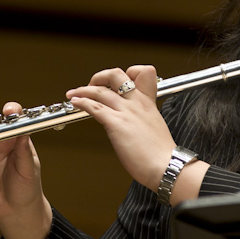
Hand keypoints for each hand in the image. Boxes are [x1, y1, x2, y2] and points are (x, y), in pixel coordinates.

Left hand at [65, 66, 175, 192]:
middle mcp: (136, 103)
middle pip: (116, 74)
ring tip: (73, 93)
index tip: (115, 83)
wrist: (166, 166)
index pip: (140, 72)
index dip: (126, 73)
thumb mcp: (155, 126)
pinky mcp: (116, 124)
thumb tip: (132, 122)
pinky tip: (75, 103)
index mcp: (148, 102)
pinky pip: (94, 107)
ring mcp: (126, 112)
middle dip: (99, 76)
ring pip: (100, 90)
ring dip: (82, 90)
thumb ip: (142, 119)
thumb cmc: (161, 153)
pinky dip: (81, 102)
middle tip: (92, 85)